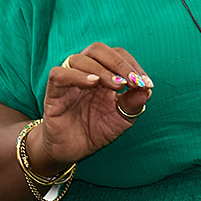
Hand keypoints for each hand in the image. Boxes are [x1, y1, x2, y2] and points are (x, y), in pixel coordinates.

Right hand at [33, 42, 153, 169]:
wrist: (74, 151)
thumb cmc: (97, 131)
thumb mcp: (122, 118)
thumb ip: (134, 103)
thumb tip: (147, 88)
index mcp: (103, 73)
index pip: (117, 55)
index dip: (132, 64)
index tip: (145, 83)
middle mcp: (85, 72)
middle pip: (98, 49)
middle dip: (119, 63)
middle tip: (133, 81)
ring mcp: (68, 80)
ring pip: (79, 59)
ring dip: (103, 70)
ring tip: (117, 86)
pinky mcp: (53, 92)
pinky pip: (60, 74)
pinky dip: (77, 76)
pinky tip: (93, 83)